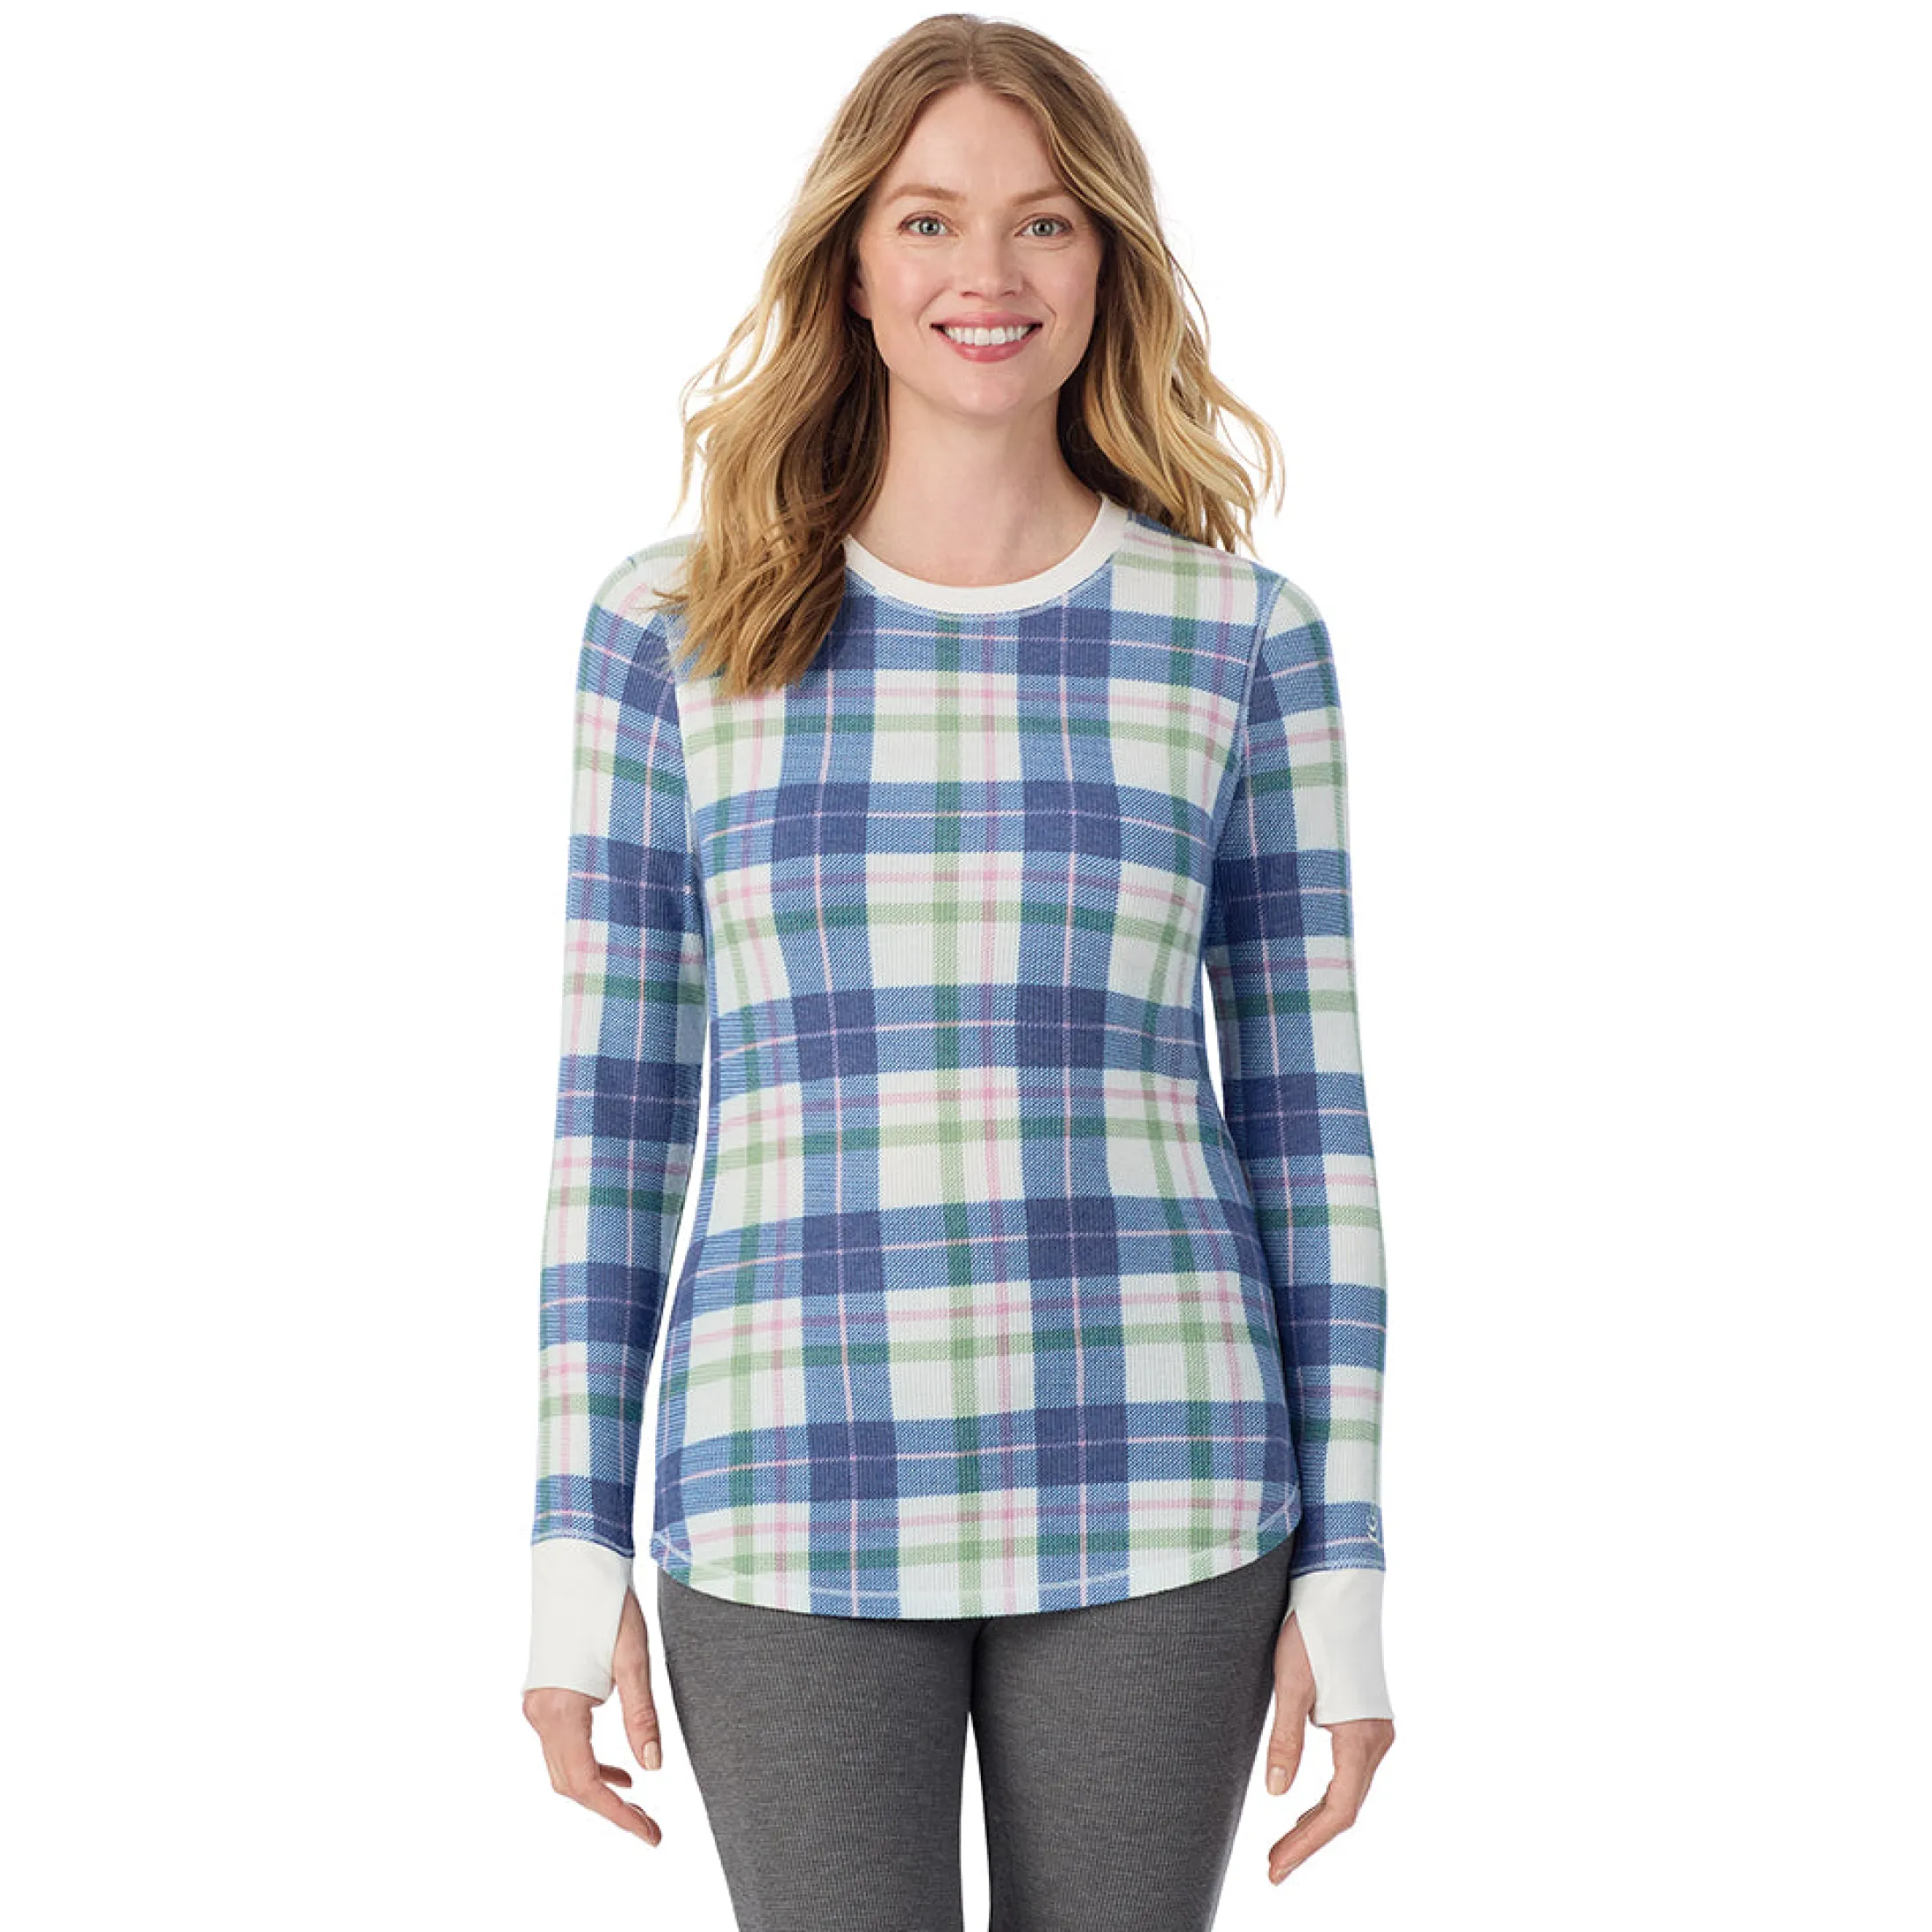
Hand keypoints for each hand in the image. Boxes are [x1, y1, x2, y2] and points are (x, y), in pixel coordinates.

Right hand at [523, 1587, 666, 1844]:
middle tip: (650, 1827)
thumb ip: (641, 1716)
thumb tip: (654, 1768)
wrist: (576, 1565)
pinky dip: (589, 1764)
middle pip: (570, 1784)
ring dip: (598, 1789)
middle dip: (609, 1810)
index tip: (650, 1834)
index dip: (617, 1815)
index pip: (586, 1783)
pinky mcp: (544, 1696)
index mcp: (560, 1710)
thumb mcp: (634, 1660)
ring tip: (638, 1805)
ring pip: (564, 1768)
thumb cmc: (607, 1605)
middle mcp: (540, 1713)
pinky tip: (620, 1769)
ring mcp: (537, 1705)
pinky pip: (562, 1746)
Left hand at [1260, 1609, 1394, 1884]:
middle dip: (1309, 1841)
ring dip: (1318, 1822)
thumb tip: (1277, 1793)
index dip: (1306, 1845)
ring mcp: (1376, 1731)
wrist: (1339, 1588)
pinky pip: (1351, 1774)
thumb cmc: (1311, 1630)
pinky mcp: (1367, 1721)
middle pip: (1345, 1809)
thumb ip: (1286, 1739)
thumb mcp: (1291, 1683)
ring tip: (1283, 1847)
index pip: (1337, 1811)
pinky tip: (1304, 1806)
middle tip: (1273, 1867)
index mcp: (1360, 1737)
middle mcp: (1377, 1740)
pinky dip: (1328, 1798)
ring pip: (1350, 1793)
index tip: (1276, 1868)